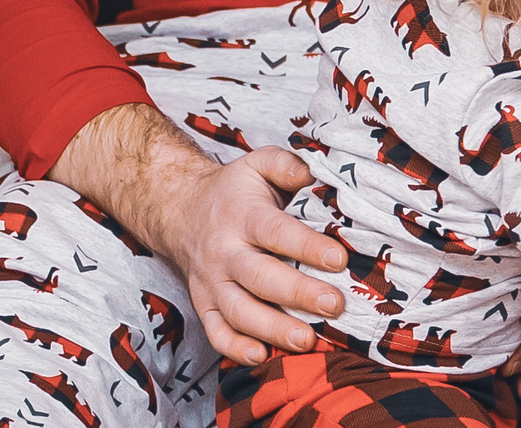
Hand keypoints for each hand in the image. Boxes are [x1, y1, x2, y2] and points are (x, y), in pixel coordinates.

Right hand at [53, 104, 346, 365]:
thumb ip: (285, 164)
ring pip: (239, 312)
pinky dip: (235, 349)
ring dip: (273, 329)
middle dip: (298, 294)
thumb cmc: (234, 191)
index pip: (276, 232)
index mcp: (242, 215)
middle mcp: (224, 252)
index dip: (307, 247)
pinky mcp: (203, 305)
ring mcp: (211, 282)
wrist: (181, 211)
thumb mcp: (257, 164)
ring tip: (307, 340)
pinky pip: (215, 333)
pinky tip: (263, 356)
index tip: (339, 259)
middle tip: (334, 305)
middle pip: (260, 277)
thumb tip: (312, 173)